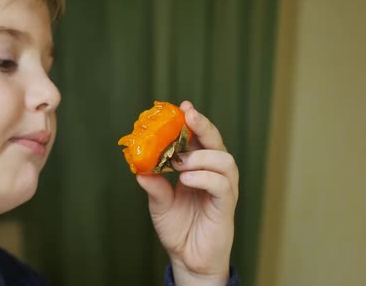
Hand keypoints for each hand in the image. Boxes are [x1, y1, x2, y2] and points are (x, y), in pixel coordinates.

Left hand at [136, 101, 238, 285]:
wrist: (188, 258)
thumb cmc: (178, 228)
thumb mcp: (159, 203)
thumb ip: (154, 185)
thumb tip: (140, 168)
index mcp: (199, 168)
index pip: (200, 139)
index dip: (194, 122)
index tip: (183, 106)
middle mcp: (214, 174)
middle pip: (217, 143)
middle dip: (204, 126)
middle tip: (189, 115)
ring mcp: (223, 189)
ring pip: (224, 160)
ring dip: (201, 156)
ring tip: (179, 162)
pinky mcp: (226, 206)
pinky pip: (221, 185)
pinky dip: (204, 177)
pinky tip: (186, 179)